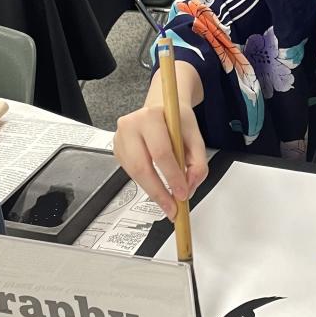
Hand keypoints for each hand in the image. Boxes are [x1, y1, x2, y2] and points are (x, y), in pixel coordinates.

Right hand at [114, 100, 208, 219]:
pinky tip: (157, 188)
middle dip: (158, 192)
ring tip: (168, 202)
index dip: (172, 176)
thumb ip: (198, 163)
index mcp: (151, 116)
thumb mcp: (195, 136)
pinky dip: (146, 184)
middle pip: (141, 166)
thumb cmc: (177, 120)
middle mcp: (131, 124)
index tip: (182, 194)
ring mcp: (120, 137)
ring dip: (152, 192)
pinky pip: (131, 173)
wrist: (162, 108)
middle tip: (172, 208)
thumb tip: (190, 186)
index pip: (161, 152)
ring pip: (134, 173)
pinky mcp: (117, 149)